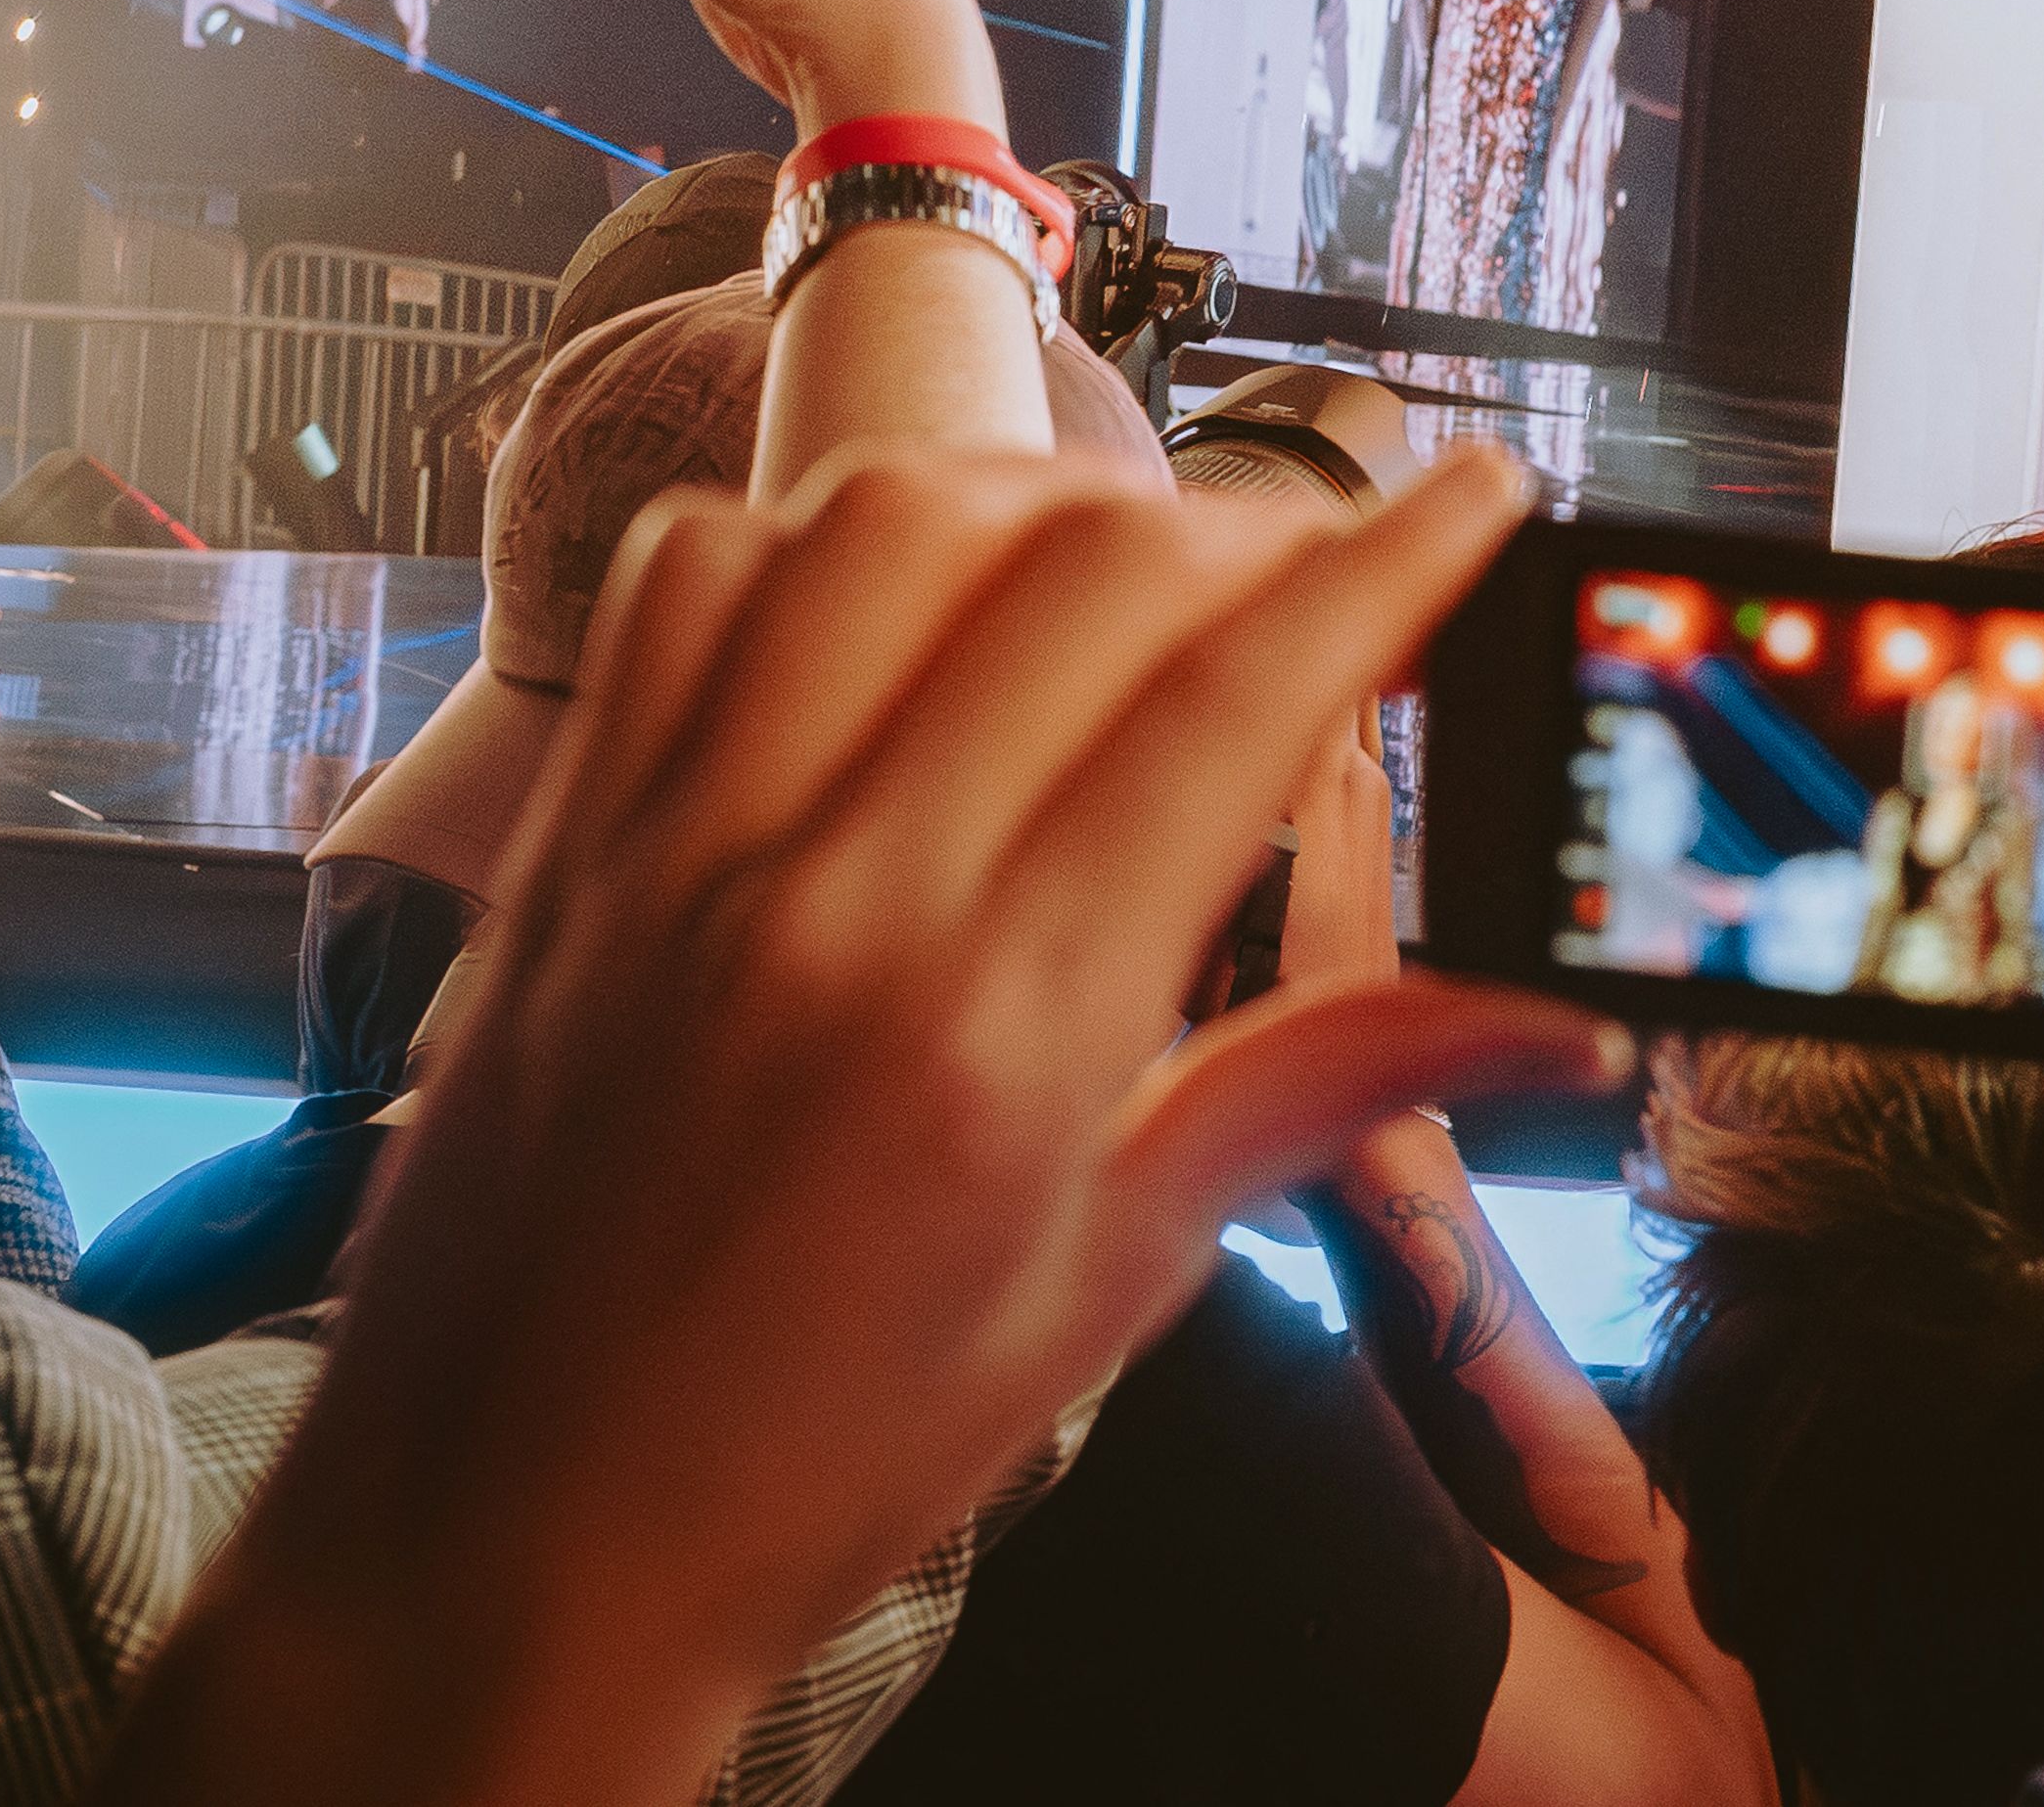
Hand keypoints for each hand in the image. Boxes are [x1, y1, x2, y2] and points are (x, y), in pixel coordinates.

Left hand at [105, 447, 1624, 1806]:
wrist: (495, 1548)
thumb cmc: (809, 1450)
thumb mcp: (1112, 1280)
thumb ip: (1326, 1093)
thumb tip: (1548, 1021)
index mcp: (1000, 1032)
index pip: (1241, 697)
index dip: (1393, 561)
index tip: (1478, 498)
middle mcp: (834, 897)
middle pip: (1095, 563)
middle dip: (1258, 524)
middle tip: (1331, 568)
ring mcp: (682, 842)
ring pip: (895, 516)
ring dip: (1054, 495)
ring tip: (1133, 561)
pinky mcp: (575, 831)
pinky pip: (703, 572)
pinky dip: (833, 529)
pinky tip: (911, 593)